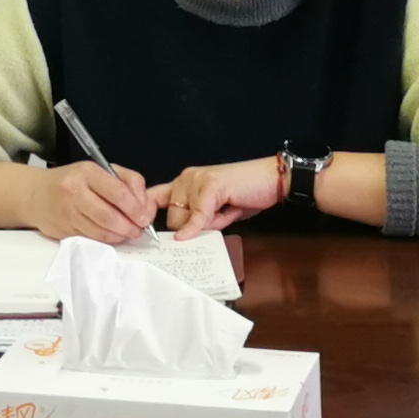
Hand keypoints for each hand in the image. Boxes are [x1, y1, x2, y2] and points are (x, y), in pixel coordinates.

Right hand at [26, 157, 152, 244]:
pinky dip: (107, 240)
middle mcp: (75, 192)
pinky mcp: (65, 231)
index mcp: (87, 173)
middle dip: (130, 226)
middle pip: (110, 216)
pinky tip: (113, 235)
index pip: (118, 192)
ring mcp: (68, 214)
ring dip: (121, 236)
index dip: (136, 208)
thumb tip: (145, 202)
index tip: (144, 216)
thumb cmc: (72, 181)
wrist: (36, 195)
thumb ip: (126, 181)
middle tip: (140, 229)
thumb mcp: (99, 170)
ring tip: (129, 232)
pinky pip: (93, 239)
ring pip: (102, 232)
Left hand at [154, 157, 284, 239]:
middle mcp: (186, 178)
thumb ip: (198, 220)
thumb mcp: (216, 212)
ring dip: (204, 226)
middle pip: (171, 218)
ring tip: (227, 211)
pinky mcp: (210, 184)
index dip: (147, 217)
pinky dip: (196, 228)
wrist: (271, 180)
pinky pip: (197, 216)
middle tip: (218, 219)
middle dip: (191, 229)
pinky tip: (201, 231)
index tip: (147, 235)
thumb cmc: (245, 196)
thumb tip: (181, 239)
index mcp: (184, 183)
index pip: (153, 198)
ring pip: (183, 218)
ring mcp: (196, 179)